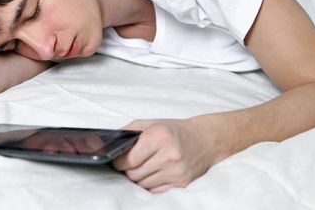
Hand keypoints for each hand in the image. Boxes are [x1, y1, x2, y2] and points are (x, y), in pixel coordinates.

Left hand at [112, 117, 226, 192]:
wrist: (205, 139)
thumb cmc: (175, 130)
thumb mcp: (152, 123)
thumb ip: (129, 132)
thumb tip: (109, 144)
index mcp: (160, 136)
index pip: (129, 159)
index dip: (119, 161)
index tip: (118, 159)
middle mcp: (169, 155)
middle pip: (134, 174)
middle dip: (127, 170)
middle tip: (131, 162)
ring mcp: (176, 171)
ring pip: (142, 184)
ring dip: (139, 177)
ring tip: (145, 165)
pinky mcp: (181, 183)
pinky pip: (155, 190)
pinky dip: (150, 183)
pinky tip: (154, 172)